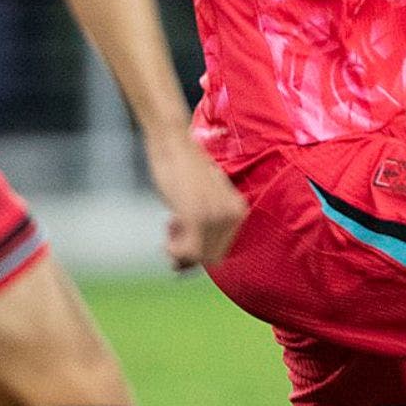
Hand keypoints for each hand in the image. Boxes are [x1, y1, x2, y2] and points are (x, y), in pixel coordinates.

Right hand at [144, 130, 243, 271]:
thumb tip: (184, 264)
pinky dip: (174, 251)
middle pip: (210, 258)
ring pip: (197, 259)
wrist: (172, 141)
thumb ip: (202, 226)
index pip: (221, 252)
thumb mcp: (201, 197)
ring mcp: (215, 217)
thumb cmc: (182, 168)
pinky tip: (167, 232)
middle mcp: (232, 215)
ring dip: (178, 250)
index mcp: (238, 211)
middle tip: (172, 228)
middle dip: (188, 252)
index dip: (198, 249)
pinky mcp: (196, 216)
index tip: (181, 230)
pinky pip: (188, 253)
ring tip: (170, 225)